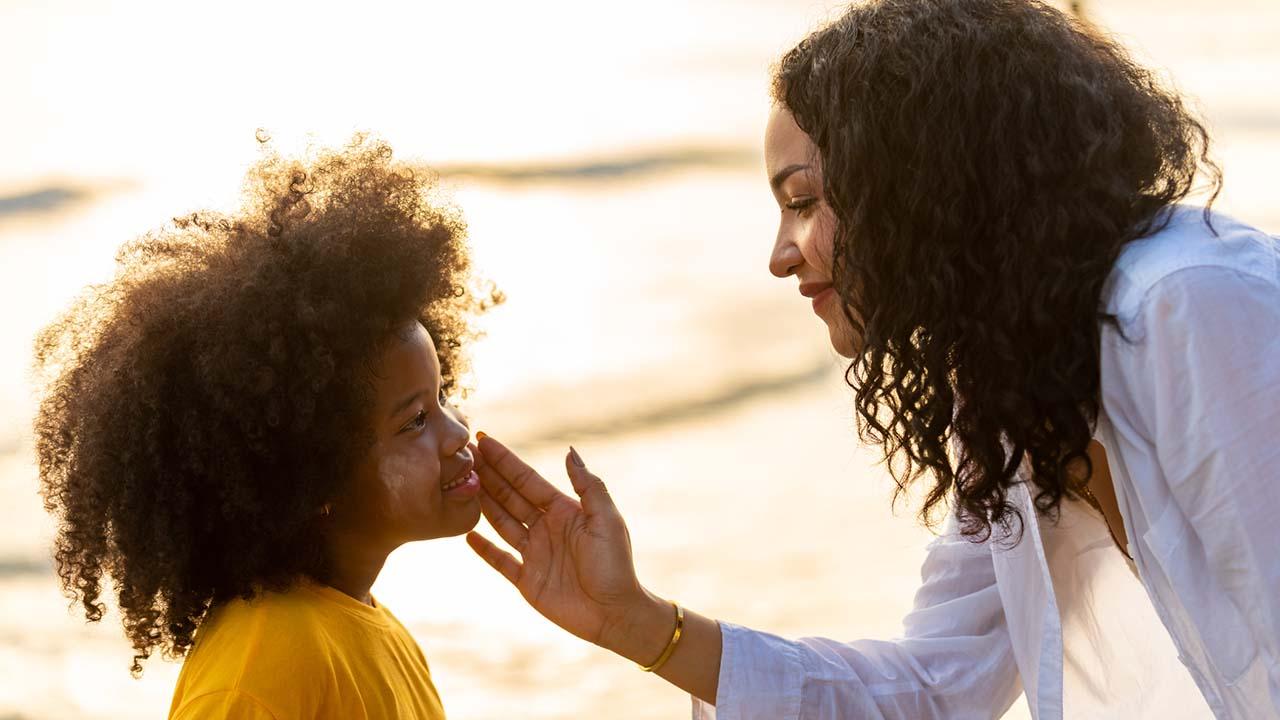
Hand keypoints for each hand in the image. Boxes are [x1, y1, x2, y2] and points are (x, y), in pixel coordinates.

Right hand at [466, 435, 661, 655]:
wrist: (614, 613)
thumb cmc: (615, 565)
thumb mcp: (606, 520)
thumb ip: (588, 486)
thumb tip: (569, 451)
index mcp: (565, 511)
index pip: (527, 480)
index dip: (506, 461)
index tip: (484, 440)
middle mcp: (546, 528)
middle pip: (510, 496)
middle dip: (488, 475)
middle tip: (464, 455)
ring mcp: (534, 553)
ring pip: (501, 522)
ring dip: (483, 503)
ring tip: (462, 484)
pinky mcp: (526, 580)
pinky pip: (500, 560)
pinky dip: (484, 547)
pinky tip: (468, 533)